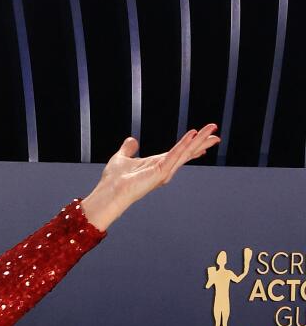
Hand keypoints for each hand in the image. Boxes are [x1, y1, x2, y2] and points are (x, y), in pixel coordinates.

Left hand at [81, 124, 219, 231]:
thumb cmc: (113, 181)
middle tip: (217, 135)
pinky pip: (175, 154)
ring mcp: (163, 171)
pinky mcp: (160, 172)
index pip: (178, 153)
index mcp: (156, 164)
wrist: (108, 193)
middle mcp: (162, 169)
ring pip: (185, 152)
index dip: (191, 146)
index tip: (203, 139)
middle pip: (186, 153)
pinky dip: (184, 145)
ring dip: (199, 141)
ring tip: (213, 132)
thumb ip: (128, 149)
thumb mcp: (121, 158)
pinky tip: (194, 135)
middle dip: (202, 144)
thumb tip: (132, 141)